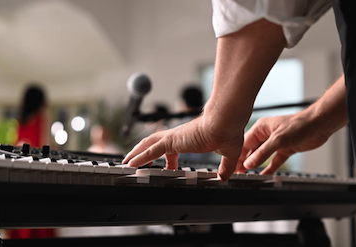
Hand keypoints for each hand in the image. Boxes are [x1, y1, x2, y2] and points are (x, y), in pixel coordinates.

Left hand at [122, 115, 243, 180]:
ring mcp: (173, 137)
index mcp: (188, 139)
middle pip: (154, 143)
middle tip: (136, 163)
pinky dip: (139, 157)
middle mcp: (178, 136)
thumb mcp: (228, 154)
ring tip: (127, 162)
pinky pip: (150, 151)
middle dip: (143, 153)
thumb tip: (224, 177)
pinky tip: (131, 164)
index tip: (169, 170)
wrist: (226, 122)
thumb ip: (226, 166)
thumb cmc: (228, 132)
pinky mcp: (171, 140)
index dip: (168, 161)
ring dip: (136, 153)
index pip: (172, 149)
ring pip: (147, 144)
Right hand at [236, 112, 329, 174]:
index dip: (237, 155)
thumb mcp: (278, 140)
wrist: (319, 125)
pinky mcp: (285, 149)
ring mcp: (276, 143)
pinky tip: (263, 175)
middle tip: (236, 173)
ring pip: (261, 157)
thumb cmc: (299, 125)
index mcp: (261, 128)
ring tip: (246, 175)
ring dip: (255, 165)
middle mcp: (266, 135)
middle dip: (244, 161)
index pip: (244, 143)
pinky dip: (269, 168)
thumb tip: (249, 163)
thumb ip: (262, 153)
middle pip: (251, 150)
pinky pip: (274, 161)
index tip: (231, 165)